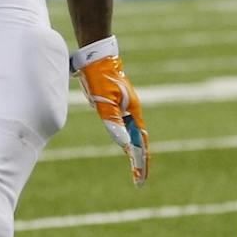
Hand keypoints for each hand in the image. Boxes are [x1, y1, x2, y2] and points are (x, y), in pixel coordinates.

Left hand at [73, 37, 148, 186]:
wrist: (95, 56)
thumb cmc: (100, 78)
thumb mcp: (105, 102)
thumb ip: (113, 123)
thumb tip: (124, 145)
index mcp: (133, 112)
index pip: (141, 143)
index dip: (141, 163)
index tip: (140, 180)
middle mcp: (132, 112)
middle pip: (139, 142)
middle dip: (140, 161)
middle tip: (139, 180)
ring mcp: (125, 108)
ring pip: (133, 135)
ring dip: (134, 152)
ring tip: (135, 168)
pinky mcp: (116, 104)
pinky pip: (125, 127)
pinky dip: (126, 139)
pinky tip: (124, 144)